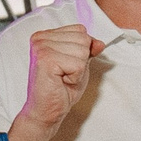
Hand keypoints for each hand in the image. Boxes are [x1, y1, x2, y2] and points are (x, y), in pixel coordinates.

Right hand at [18, 22, 104, 137]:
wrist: (47, 111)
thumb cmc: (61, 88)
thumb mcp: (80, 64)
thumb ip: (89, 49)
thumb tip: (99, 43)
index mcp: (46, 35)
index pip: (80, 30)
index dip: (82, 51)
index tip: (67, 65)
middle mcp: (41, 38)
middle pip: (83, 39)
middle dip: (81, 61)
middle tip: (65, 74)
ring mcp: (42, 47)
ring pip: (82, 51)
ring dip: (78, 70)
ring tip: (62, 78)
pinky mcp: (46, 60)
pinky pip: (78, 64)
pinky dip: (75, 77)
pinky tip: (61, 82)